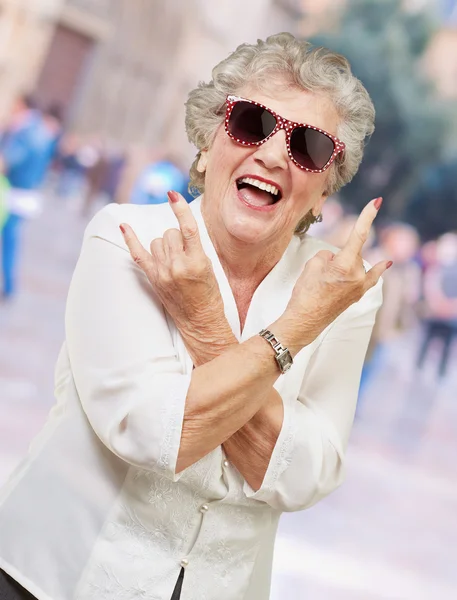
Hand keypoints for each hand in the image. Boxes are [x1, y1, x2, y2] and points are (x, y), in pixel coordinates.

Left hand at [119, 191, 233, 359]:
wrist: (201, 321)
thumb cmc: (210, 295)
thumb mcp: (210, 267)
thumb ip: (195, 248)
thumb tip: (181, 228)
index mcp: (197, 262)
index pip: (187, 229)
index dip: (180, 209)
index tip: (172, 194)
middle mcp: (178, 266)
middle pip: (170, 234)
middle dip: (177, 238)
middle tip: (185, 253)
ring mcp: (163, 273)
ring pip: (157, 241)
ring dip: (165, 244)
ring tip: (174, 259)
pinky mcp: (154, 279)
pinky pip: (139, 254)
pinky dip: (131, 240)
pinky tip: (124, 226)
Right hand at [280, 198, 390, 348]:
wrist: (304, 322)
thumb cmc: (305, 294)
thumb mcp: (312, 266)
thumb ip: (327, 256)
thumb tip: (335, 260)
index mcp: (346, 266)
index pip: (359, 235)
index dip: (367, 216)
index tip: (376, 202)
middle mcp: (358, 276)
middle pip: (349, 253)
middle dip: (336, 257)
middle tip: (319, 275)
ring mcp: (360, 287)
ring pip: (353, 265)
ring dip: (342, 267)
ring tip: (324, 285)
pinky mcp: (357, 295)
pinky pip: (369, 277)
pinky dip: (377, 270)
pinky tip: (385, 263)